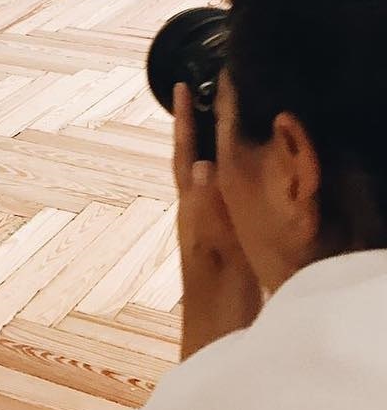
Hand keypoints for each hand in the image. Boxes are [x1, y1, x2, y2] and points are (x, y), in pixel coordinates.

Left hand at [172, 83, 261, 358]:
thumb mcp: (210, 241)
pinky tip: (230, 164)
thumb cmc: (216, 285)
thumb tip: (198, 162)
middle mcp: (192, 205)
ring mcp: (203, 217)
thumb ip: (204, 204)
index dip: (182, 120)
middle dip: (189, 124)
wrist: (218, 323)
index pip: (182, 151)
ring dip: (203, 141)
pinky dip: (221, 167)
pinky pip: (217, 188)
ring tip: (212, 115)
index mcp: (189, 203)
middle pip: (187, 154)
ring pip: (201, 169)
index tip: (179, 87)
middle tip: (193, 90)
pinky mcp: (219, 231)